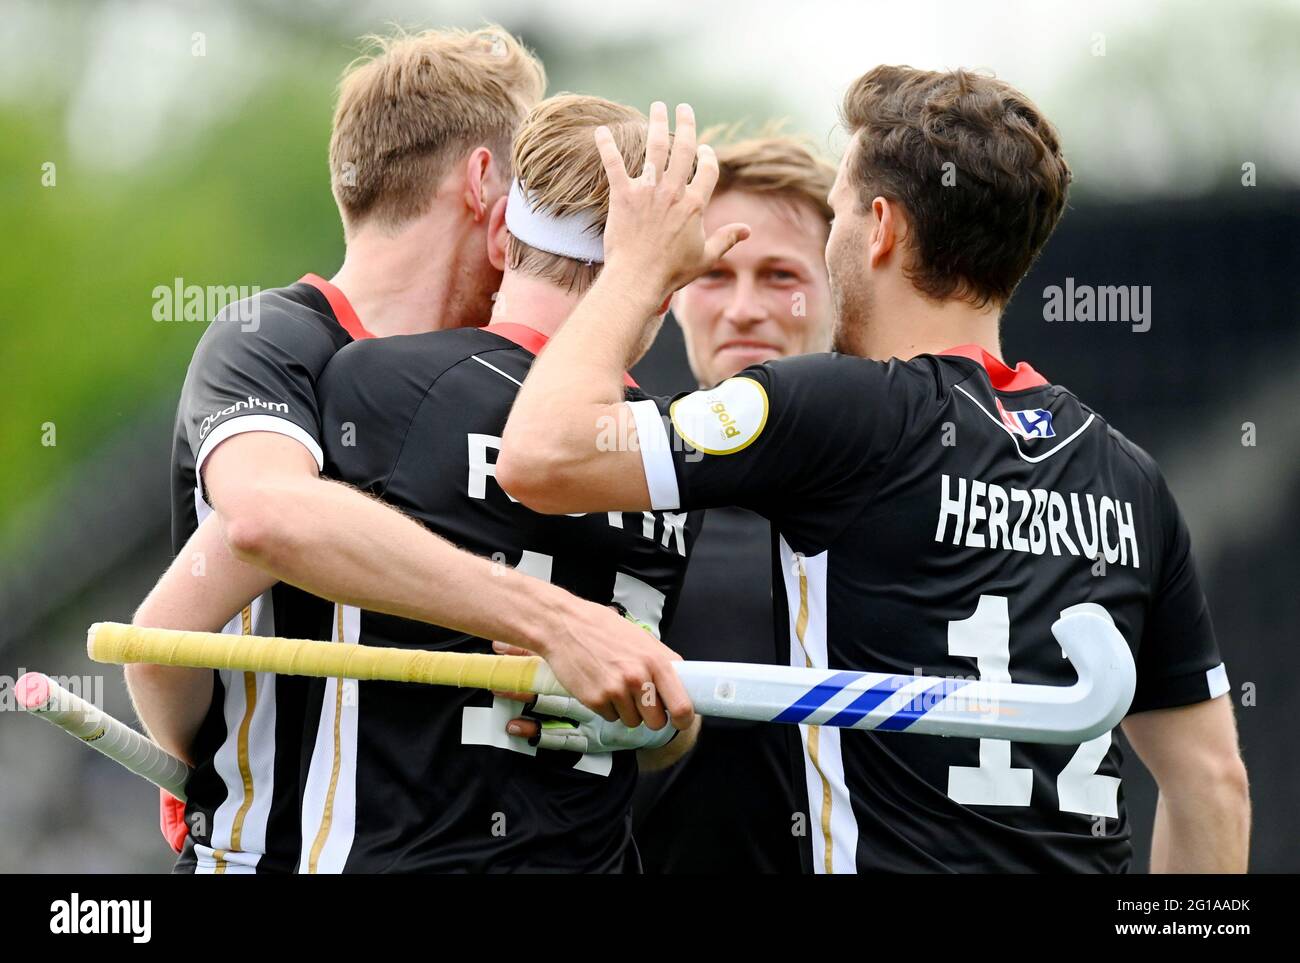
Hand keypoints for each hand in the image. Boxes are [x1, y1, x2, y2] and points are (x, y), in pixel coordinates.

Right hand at [492, 599, 693, 731]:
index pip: (681, 706)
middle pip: (657, 722)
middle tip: (641, 700)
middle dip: (651, 716)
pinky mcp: (595, 701)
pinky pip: (611, 717)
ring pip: (632, 722)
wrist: (564, 625)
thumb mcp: (642, 639)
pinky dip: (608, 707)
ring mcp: (615, 691)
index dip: (684, 719)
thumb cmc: (604, 629)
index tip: (681, 721)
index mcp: (656, 662)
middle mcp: (638, 678)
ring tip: (616, 686)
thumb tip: (682, 684)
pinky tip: (600, 686)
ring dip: (627, 710)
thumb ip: (663, 662)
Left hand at [596, 101, 749, 301]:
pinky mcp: (623, 195)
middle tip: (683, 107)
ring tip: (658, 107)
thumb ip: (726, 239)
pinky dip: (607, 146)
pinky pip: (614, 164)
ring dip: (657, 124)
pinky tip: (601, 130)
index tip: (705, 149)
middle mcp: (674, 191)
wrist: (639, 279)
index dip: (709, 157)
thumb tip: (746, 230)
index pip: (708, 170)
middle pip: (684, 149)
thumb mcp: (705, 257)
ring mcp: (648, 191)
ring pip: (655, 148)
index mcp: (695, 204)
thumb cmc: (672, 272)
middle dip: (686, 124)